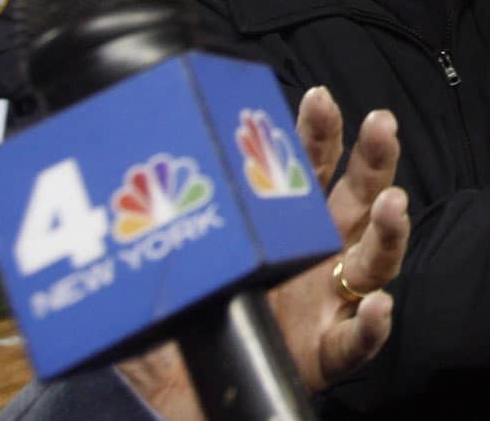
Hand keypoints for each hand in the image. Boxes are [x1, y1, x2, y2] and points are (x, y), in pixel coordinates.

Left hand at [116, 87, 410, 416]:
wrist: (182, 412)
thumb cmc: (175, 347)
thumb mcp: (150, 285)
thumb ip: (138, 246)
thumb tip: (99, 198)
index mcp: (279, 237)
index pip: (308, 174)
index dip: (317, 135)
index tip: (317, 99)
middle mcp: (313, 265)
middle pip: (358, 203)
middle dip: (374, 159)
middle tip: (381, 124)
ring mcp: (324, 310)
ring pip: (374, 265)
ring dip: (388, 232)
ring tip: (390, 205)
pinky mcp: (323, 359)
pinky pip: (355, 344)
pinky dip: (370, 326)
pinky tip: (376, 307)